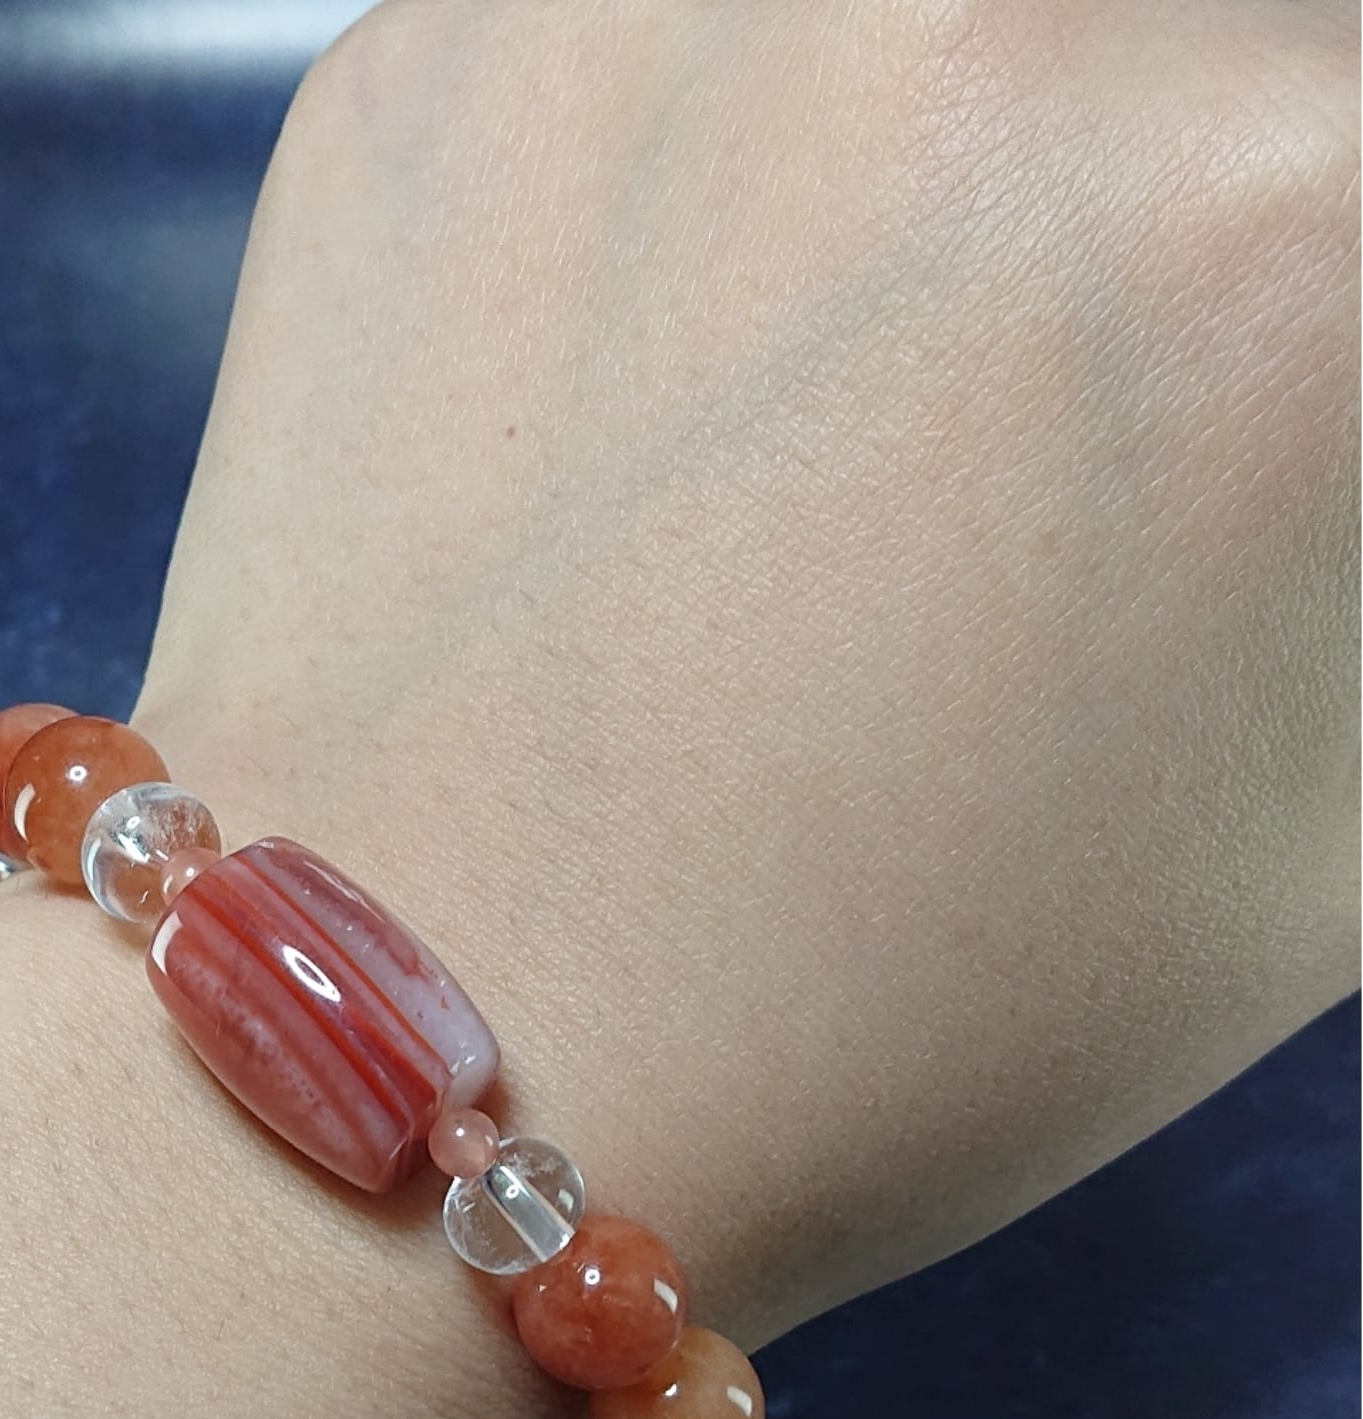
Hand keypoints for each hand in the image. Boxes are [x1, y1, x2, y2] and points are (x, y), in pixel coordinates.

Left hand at [142, 0, 1356, 1345]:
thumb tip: (1297, 385)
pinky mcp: (425, 66)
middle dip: (1133, 236)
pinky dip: (669, 199)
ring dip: (913, 174)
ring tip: (812, 428)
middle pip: (1161, 52)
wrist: (416, 1048)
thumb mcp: (1322, 827)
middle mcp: (984, 15)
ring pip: (896, 25)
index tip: (1195, 446)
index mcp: (1289, 219)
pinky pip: (639, 57)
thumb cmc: (881, 1019)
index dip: (1293, 344)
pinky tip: (616, 420)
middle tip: (1000, 456)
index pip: (1356, 160)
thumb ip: (1361, 526)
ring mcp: (656, 5)